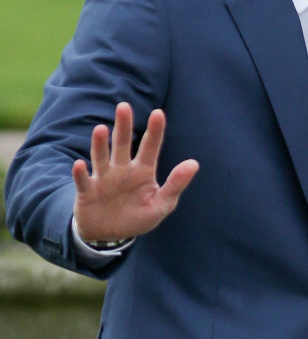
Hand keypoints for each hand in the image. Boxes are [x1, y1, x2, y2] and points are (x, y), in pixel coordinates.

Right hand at [72, 103, 198, 241]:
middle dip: (123, 126)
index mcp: (143, 170)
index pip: (150, 147)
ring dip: (100, 144)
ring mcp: (104, 179)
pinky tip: (79, 165)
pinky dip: (80, 174)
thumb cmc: (138, 216)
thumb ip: (176, 184)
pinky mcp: (88, 192)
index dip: (154, 131)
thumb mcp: (161, 204)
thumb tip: (194, 163)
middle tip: (123, 106)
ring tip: (100, 129)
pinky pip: (83, 181)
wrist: (110, 236)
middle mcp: (122, 170)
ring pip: (101, 157)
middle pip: (122, 144)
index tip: (158, 113)